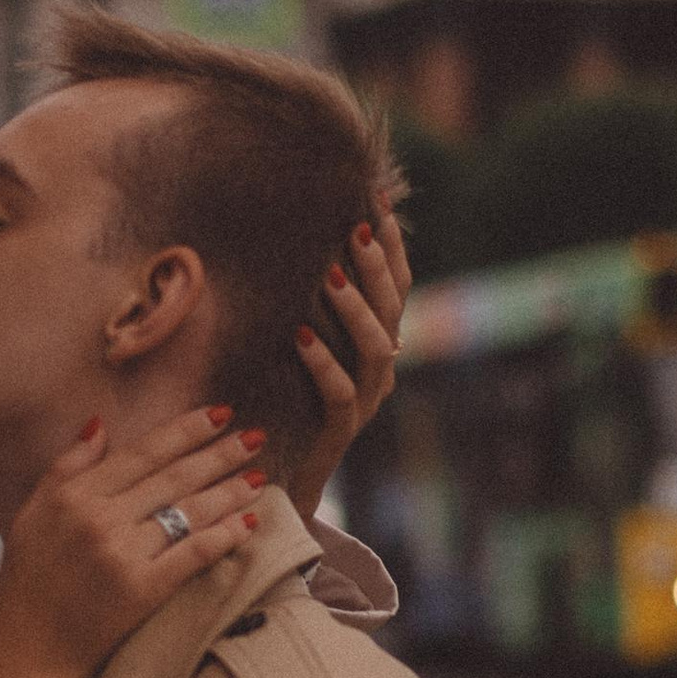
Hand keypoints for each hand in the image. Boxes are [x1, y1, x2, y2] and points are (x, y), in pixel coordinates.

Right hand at [0, 409, 262, 677]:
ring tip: (260, 476)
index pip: (143, 453)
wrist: (31, 654)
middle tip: (255, 437)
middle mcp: (100, 520)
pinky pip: (194, 553)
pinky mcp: (142, 591)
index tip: (220, 414)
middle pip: (174, 478)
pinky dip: (224, 536)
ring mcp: (123, 555)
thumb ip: (66, 467)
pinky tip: (250, 522)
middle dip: (219, 454)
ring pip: (189, 512)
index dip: (186, 430)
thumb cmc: (29, 584)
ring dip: (230, 491)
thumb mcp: (32, 515)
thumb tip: (100, 424)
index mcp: (74, 496)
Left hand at [279, 193, 412, 524]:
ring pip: (377, 349)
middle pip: (393, 310)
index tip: (374, 200)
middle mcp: (381, 370)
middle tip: (357, 228)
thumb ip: (307, 300)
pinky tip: (300, 335)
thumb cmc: (283, 401)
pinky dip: (322, 362)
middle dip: (378, 266)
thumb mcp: (298, 342)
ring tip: (332, 276)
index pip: (398, 286)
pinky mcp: (340, 432)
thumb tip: (296, 240)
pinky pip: (341, 394)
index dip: (391, 245)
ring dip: (356, 309)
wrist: (278, 477)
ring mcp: (366, 402)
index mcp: (379, 344)